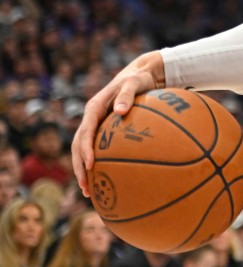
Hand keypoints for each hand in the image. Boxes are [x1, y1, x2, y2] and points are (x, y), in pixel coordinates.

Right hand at [71, 51, 165, 197]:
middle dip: (79, 167)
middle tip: (86, 187)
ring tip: (88, 191)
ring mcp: (96, 125)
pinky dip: (96, 165)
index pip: (85, 131)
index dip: (86, 149)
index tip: (91, 165)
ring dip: (83, 170)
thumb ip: (128, 95)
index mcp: (94, 108)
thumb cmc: (138, 79)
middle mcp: (91, 118)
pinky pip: (96, 150)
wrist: (140, 74)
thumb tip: (120, 111)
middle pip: (78, 146)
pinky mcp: (103, 130)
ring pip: (83, 151)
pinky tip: (104, 180)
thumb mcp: (135, 83)